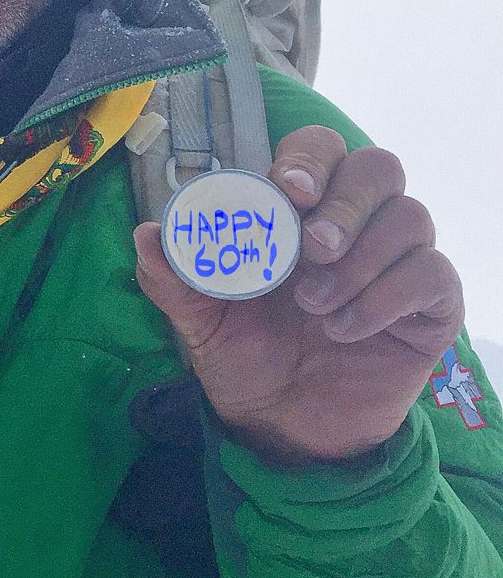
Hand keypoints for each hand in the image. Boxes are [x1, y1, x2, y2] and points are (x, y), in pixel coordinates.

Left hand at [135, 126, 463, 465]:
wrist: (281, 426)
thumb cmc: (244, 356)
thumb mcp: (198, 319)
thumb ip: (173, 278)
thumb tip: (146, 234)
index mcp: (296, 212)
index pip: (319, 151)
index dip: (310, 158)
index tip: (289, 188)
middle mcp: (353, 225)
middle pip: (377, 169)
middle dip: (345, 202)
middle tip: (313, 246)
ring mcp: (396, 262)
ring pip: (410, 216)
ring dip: (359, 259)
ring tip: (313, 306)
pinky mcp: (430, 306)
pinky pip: (432, 274)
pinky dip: (385, 298)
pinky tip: (343, 331)